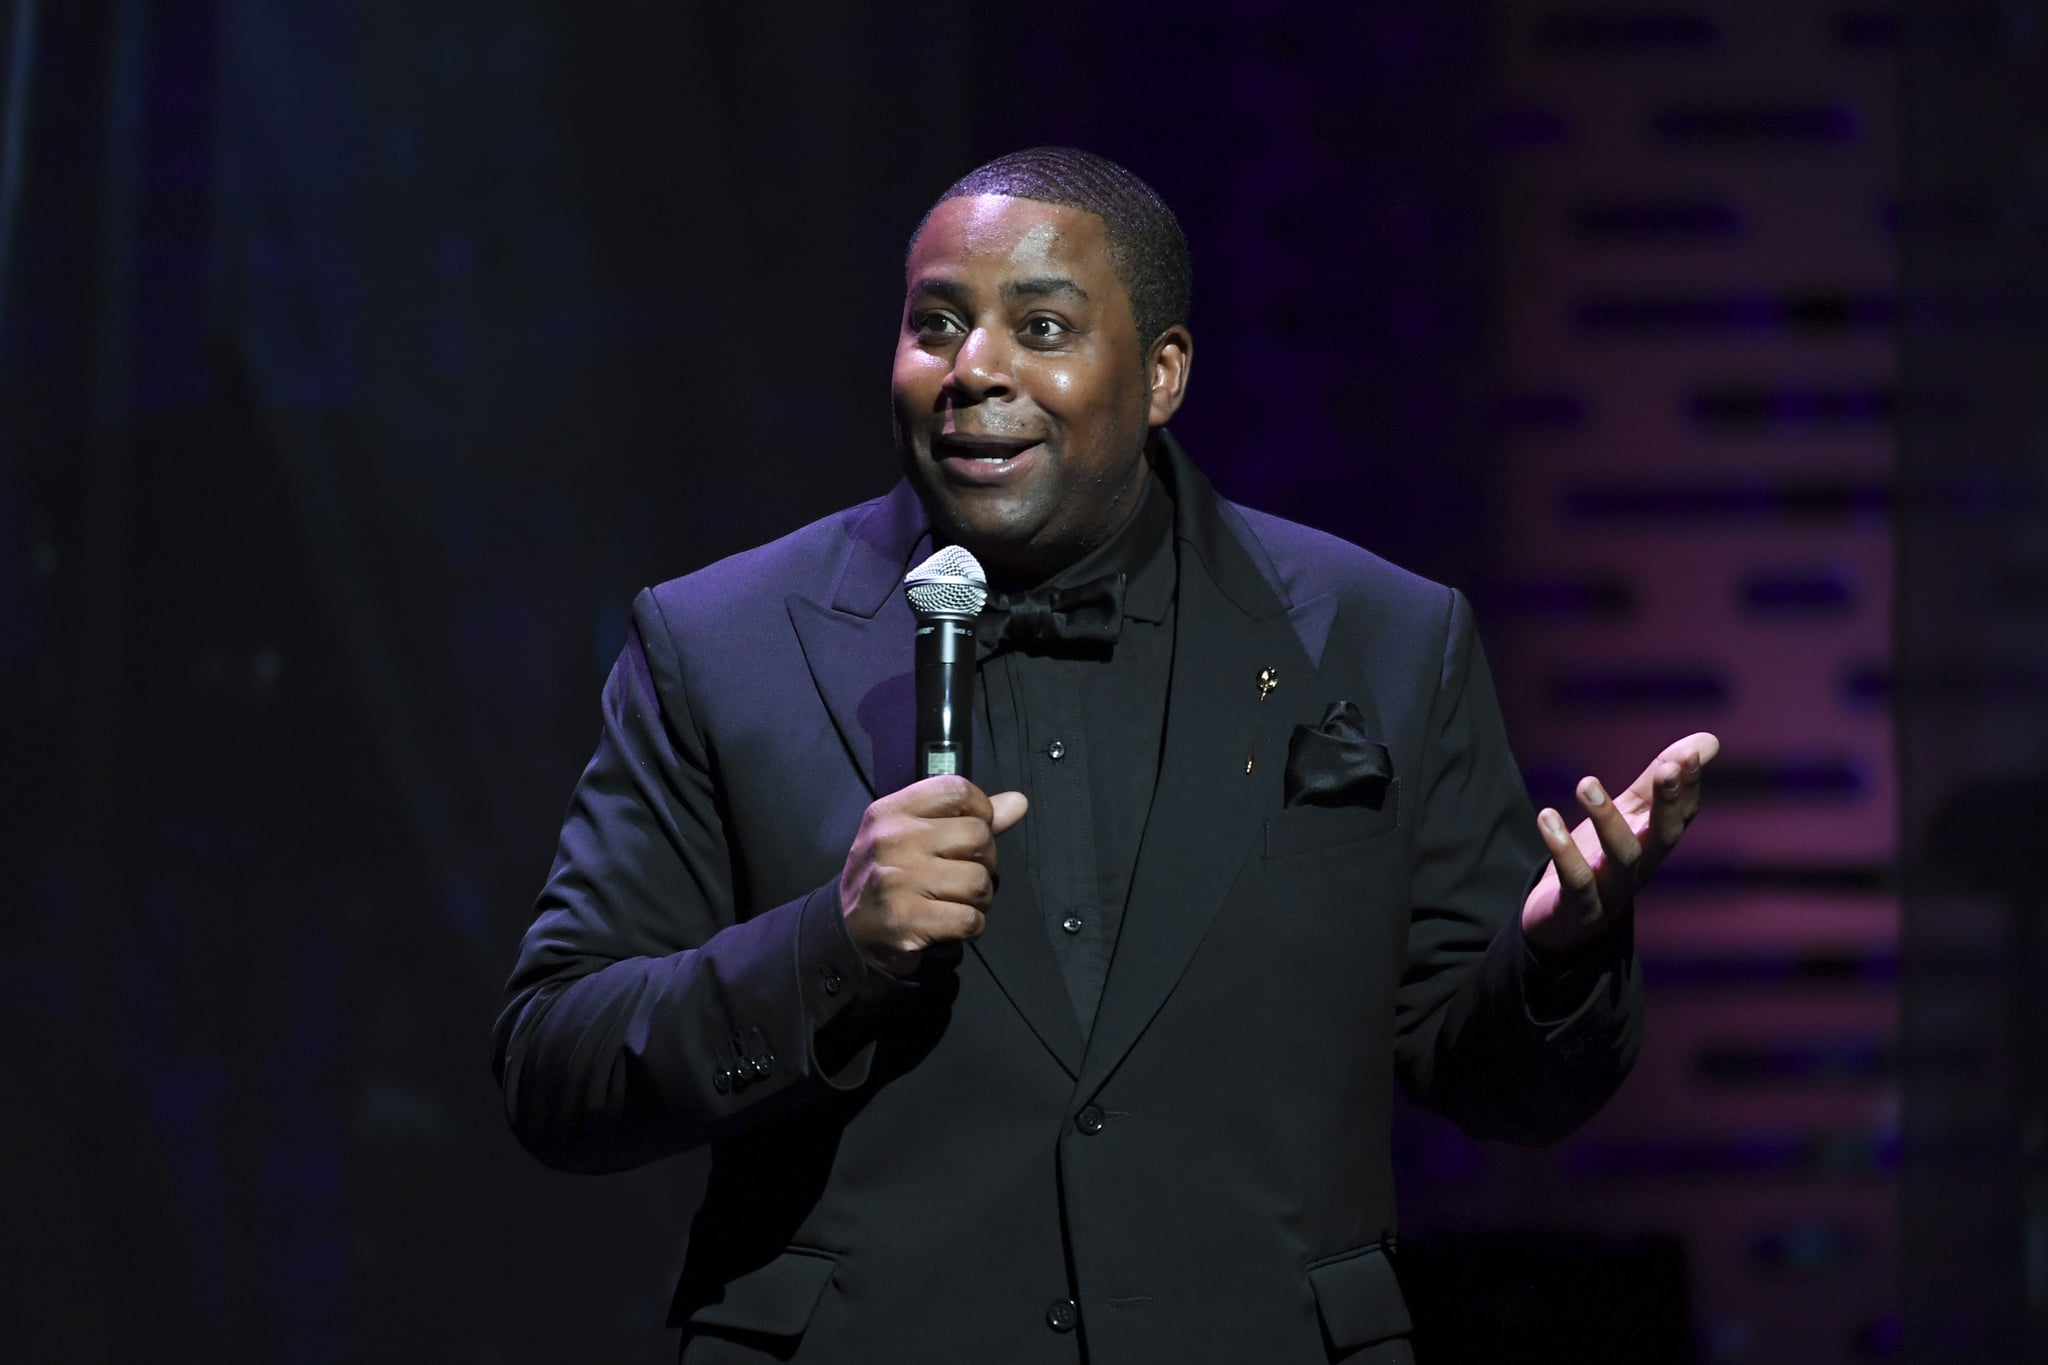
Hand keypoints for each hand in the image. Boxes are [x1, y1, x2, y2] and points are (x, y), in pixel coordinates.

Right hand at [839, 776, 1029, 975]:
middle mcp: (894, 839)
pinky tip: (951, 924)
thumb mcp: (914, 835)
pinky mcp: (906, 920)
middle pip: (978, 837)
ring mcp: (898, 880)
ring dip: (979, 899)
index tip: (974, 833)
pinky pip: (969, 919)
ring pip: (979, 881)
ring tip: (958, 901)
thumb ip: (966, 818)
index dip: (982, 810)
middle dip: (986, 861)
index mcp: (894, 811)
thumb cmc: (889, 875)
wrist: (849, 931)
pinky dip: (971, 926)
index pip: (957, 790)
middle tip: (966, 875)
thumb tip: (1018, 803)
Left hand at [1521, 732, 1720, 953]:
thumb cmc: (1600, 861)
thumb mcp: (1629, 816)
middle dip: (1668, 803)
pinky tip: (1547, 818)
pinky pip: (1576, 881)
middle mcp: (1640, 868)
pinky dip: (1563, 850)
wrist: (1560, 924)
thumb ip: (1657, 780)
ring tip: (1586, 782)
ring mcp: (1611, 891)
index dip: (1689, 787)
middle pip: (1664, 837)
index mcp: (1653, 844)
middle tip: (1666, 768)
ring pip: (1621, 857)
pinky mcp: (1578, 908)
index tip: (1689, 754)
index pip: (1681, 815)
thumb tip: (1708, 739)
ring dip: (1607, 819)